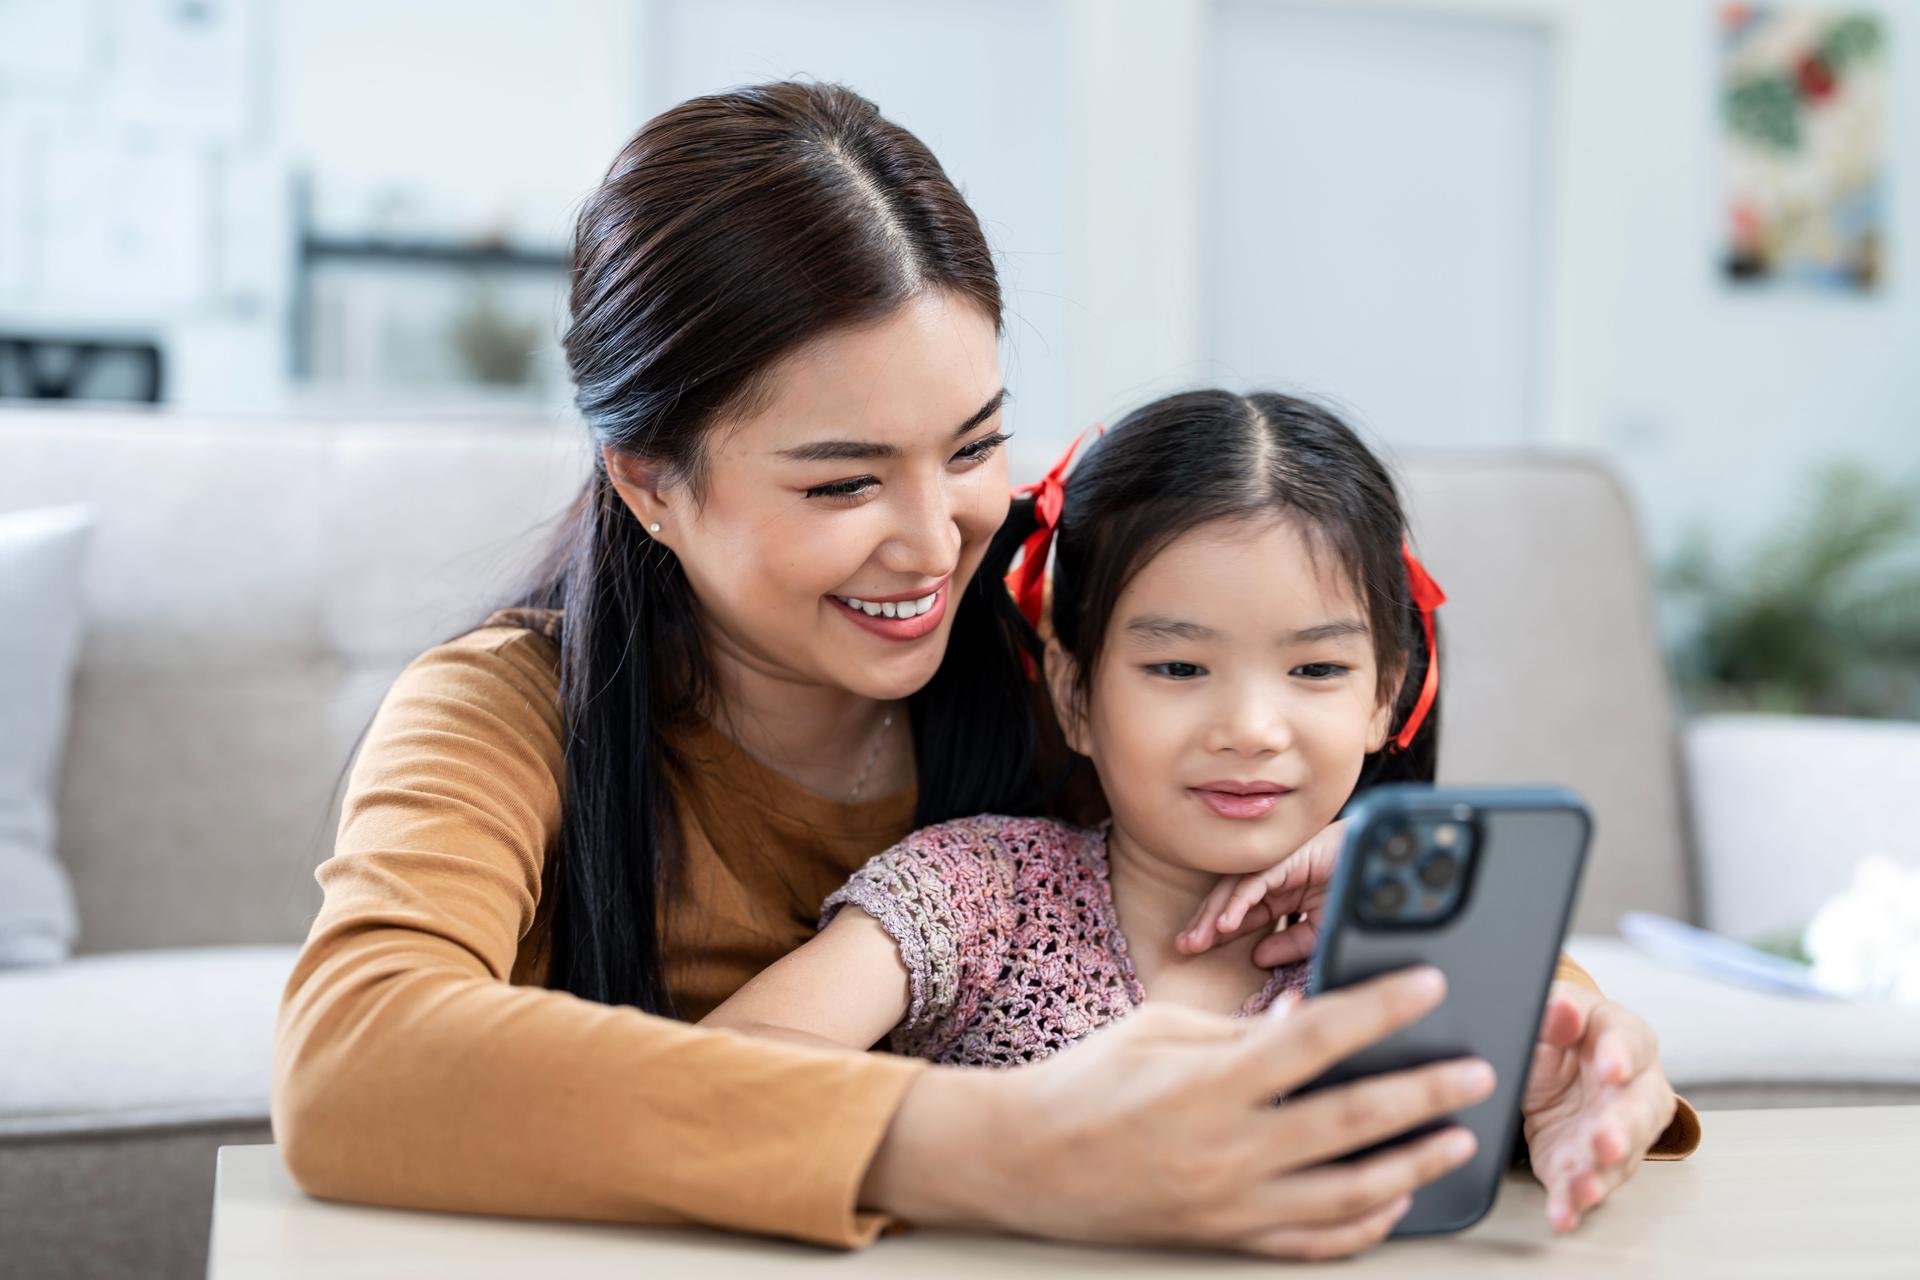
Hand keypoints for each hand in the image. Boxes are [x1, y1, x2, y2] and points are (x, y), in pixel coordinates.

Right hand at [863, 967, 1496, 1259]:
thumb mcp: (1161, 1030)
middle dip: (1426, 1092)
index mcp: (1211, 1080)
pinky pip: (1313, 1242)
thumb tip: (1310, 1029)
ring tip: (1454, 1139)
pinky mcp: (1225, 1238)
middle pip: (1353, 1120)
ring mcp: (1230, 1202)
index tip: (1429, 986)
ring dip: (1413, 1165)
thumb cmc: (1088, 1082)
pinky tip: (1392, 1200)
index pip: (1317, 1037)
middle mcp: (1228, 1147)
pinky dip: (1363, 1224)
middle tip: (1477, 1072)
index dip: (1382, 1009)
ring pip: (1349, 1194)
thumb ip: (1241, 1034)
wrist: (1025, 1162)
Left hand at [1175, 819, 1345, 966]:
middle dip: (1206, 924)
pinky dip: (1240, 902)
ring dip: (1215, 915)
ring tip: (1198, 940)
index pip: (1242, 914)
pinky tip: (1228, 924)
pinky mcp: (1288, 857)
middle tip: (1183, 948)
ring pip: (1235, 889)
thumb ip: (1291, 944)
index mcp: (1280, 893)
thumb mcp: (1322, 931)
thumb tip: (1258, 957)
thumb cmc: (1357, 891)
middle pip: (1229, 900)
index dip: (1218, 932)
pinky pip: (1256, 881)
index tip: (1196, 952)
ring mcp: (1279, 864)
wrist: (1385, 866)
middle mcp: (1273, 877)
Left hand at [1520, 981, 1678, 1231]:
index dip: (1620, 1057)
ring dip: (1599, 1176)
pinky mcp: (1586, 1164)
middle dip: (1621, 1129)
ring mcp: (1615, 1134)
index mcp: (1626, 1039)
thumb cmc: (1560, 1033)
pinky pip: (1583, 1185)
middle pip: (1636, 1112)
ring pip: (1617, 1159)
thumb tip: (1561, 1010)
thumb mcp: (1552, 1012)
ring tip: (1583, 1189)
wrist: (1548, 1068)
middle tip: (1605, 1140)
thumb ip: (1556, 1012)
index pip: (1630, 1045)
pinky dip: (1572, 1202)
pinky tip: (1562, 1213)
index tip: (1610, 1068)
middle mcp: (1633, 1092)